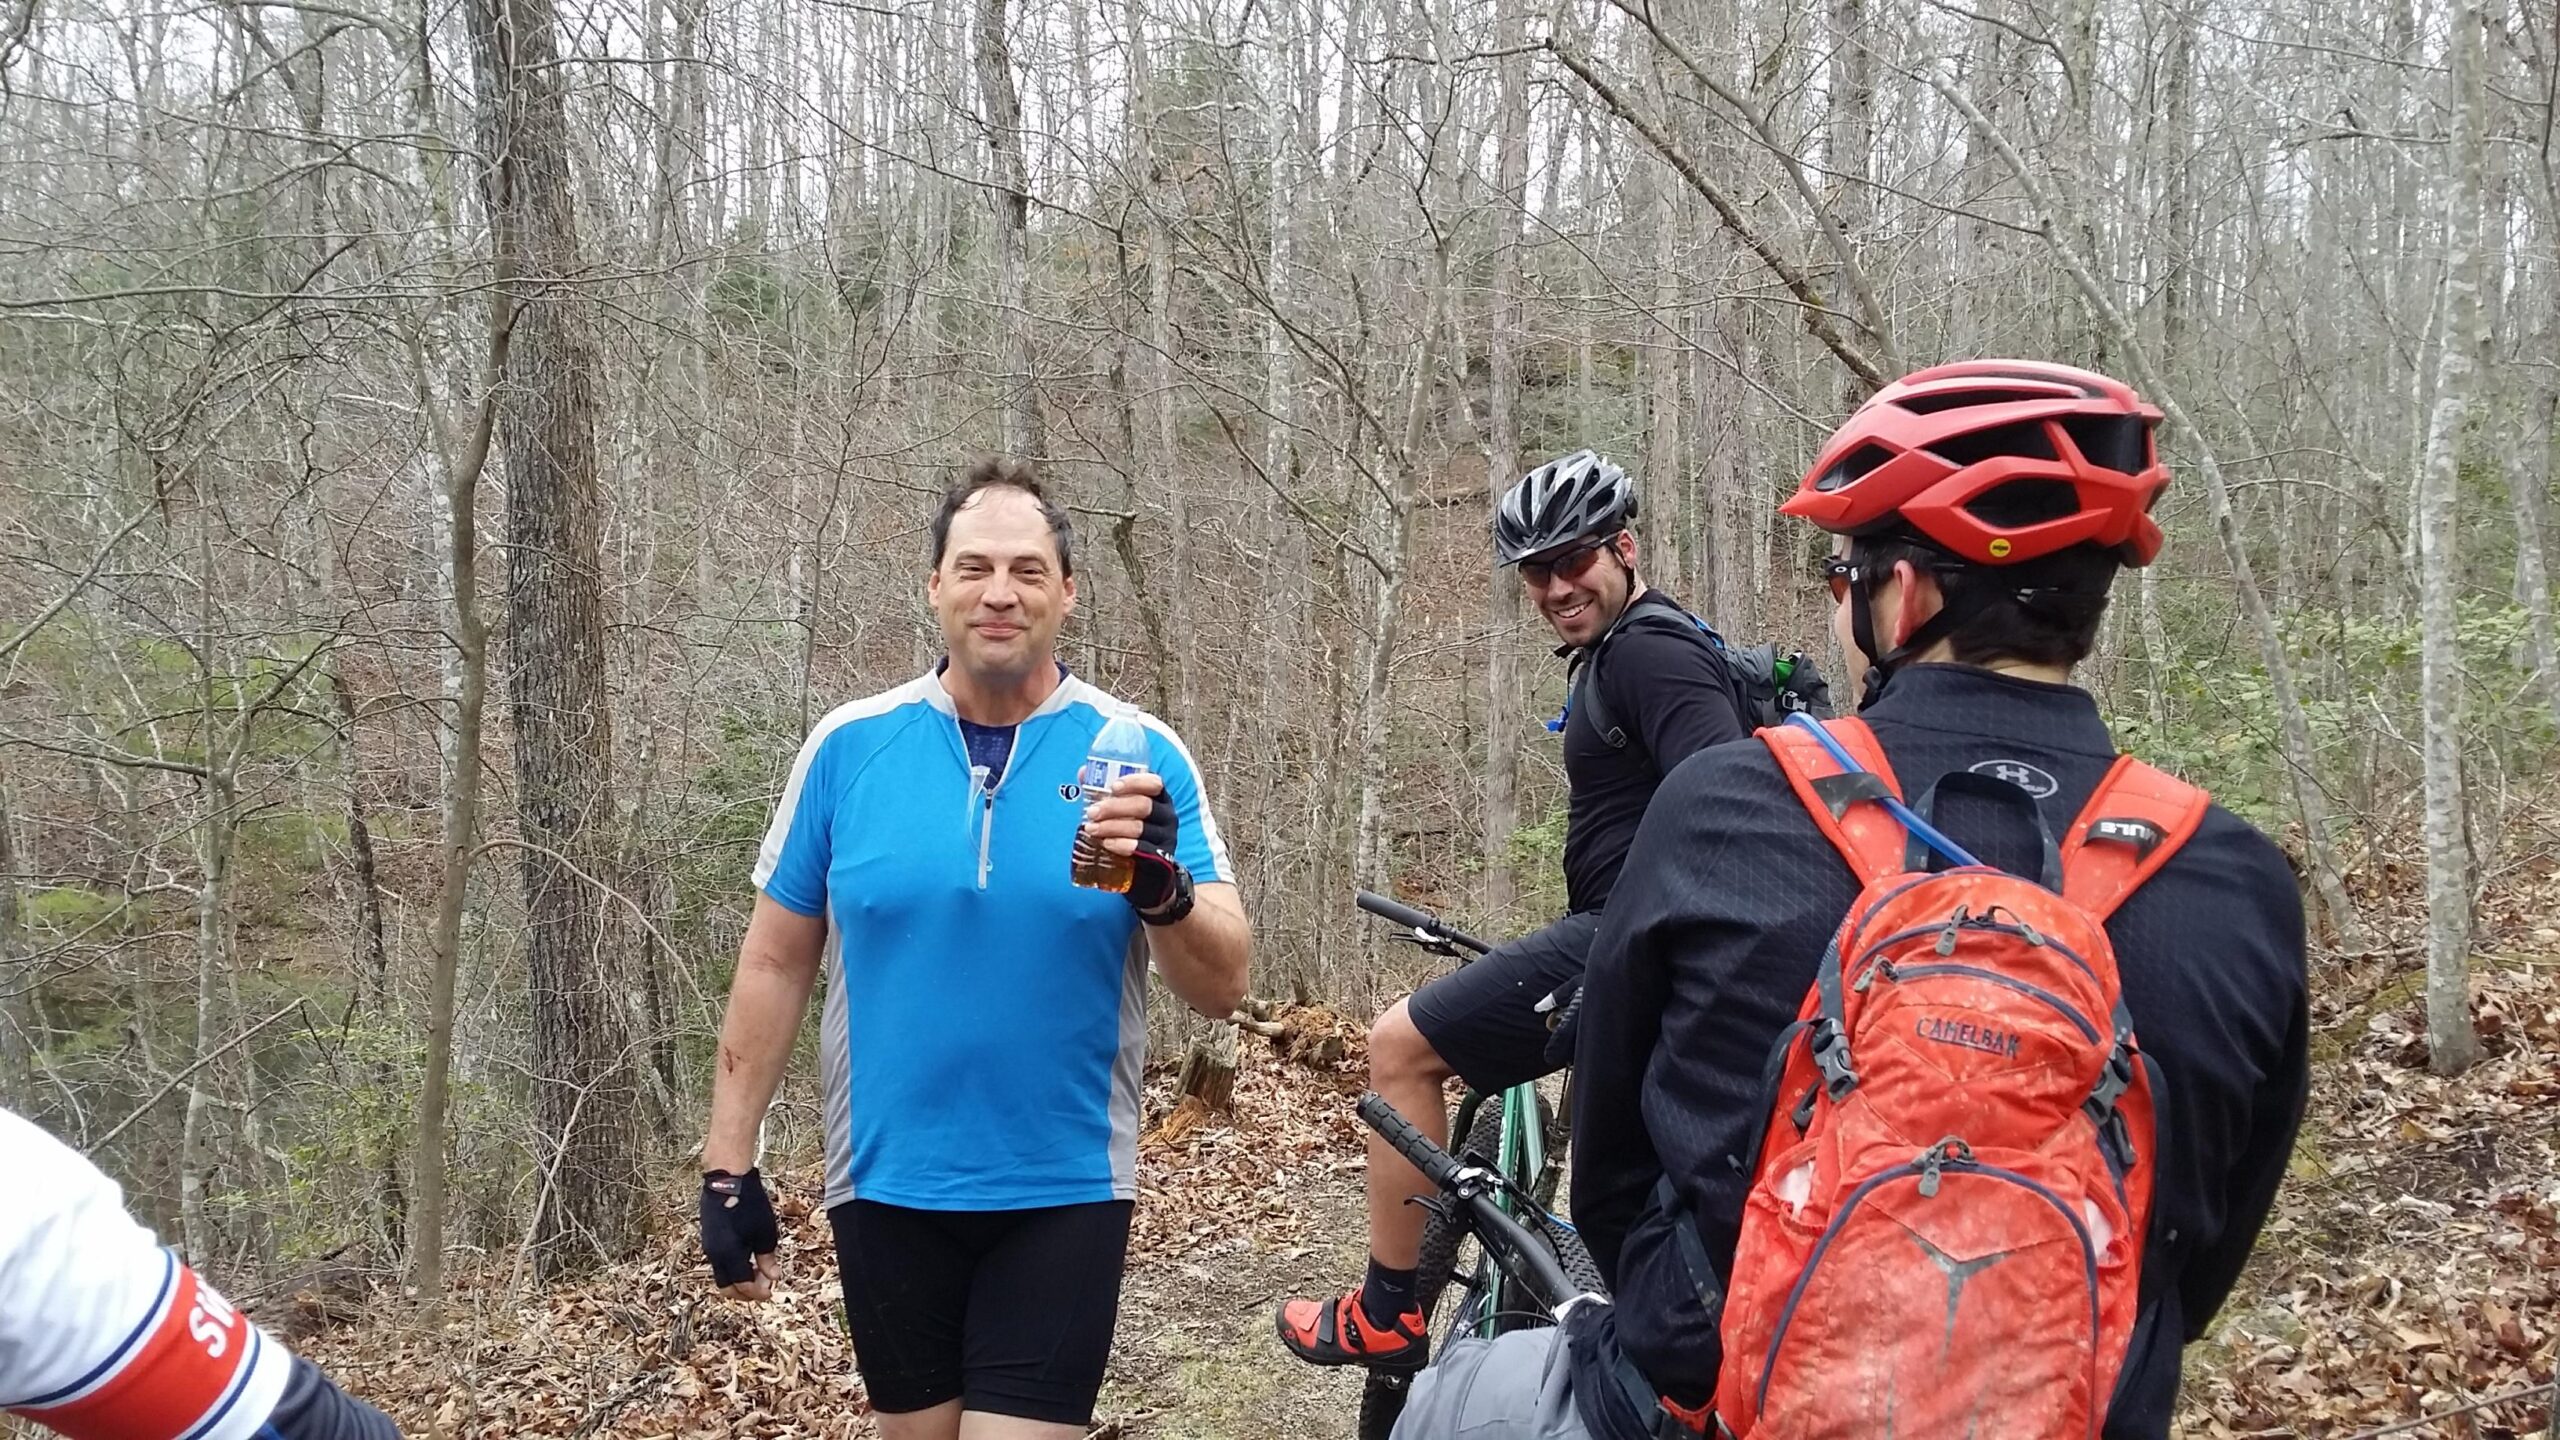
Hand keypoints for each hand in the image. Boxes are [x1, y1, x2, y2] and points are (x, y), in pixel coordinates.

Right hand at [701, 1168, 779, 1300]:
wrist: (727, 1180)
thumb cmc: (749, 1204)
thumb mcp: (765, 1232)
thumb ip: (767, 1258)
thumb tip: (773, 1277)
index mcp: (730, 1257)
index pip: (743, 1287)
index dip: (758, 1293)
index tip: (771, 1293)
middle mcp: (715, 1256)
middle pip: (727, 1288)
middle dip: (745, 1293)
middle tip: (762, 1287)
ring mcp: (709, 1248)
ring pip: (722, 1275)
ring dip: (739, 1279)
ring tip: (758, 1270)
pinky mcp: (708, 1239)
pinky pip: (718, 1262)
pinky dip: (732, 1267)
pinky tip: (747, 1257)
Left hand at [1080, 773, 1187, 913]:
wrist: (1148, 875)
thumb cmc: (1132, 835)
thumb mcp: (1122, 812)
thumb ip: (1105, 792)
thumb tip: (1083, 772)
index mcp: (1160, 800)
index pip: (1154, 784)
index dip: (1135, 782)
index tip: (1113, 786)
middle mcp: (1167, 817)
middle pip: (1143, 805)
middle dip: (1114, 807)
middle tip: (1091, 812)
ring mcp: (1166, 838)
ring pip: (1139, 827)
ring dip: (1111, 826)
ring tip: (1091, 829)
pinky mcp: (1161, 858)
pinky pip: (1141, 848)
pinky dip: (1121, 844)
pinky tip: (1106, 843)